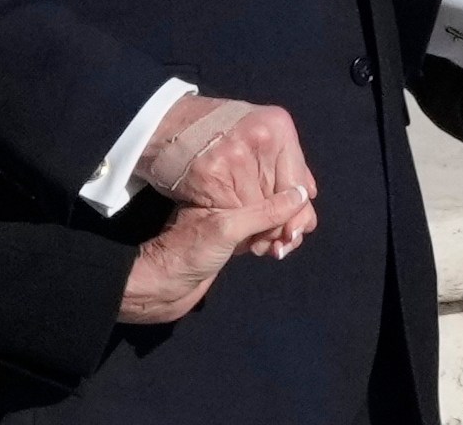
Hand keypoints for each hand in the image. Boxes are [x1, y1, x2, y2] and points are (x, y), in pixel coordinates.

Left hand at [120, 187, 314, 323]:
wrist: (161, 286)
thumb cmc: (188, 253)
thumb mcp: (228, 228)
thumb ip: (265, 212)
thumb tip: (301, 195)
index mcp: (228, 178)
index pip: (277, 176)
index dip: (294, 199)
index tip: (298, 226)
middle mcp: (234, 191)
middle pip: (279, 194)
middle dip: (291, 217)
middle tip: (288, 241)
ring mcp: (235, 212)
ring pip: (275, 213)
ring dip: (283, 231)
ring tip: (279, 249)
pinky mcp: (236, 232)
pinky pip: (265, 229)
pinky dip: (272, 239)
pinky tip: (273, 250)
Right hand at [139, 96, 318, 251]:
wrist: (165, 125)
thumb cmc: (215, 131)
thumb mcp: (255, 133)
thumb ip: (284, 162)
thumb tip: (307, 196)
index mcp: (278, 124)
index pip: (299, 180)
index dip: (298, 210)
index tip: (294, 230)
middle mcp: (262, 137)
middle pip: (281, 197)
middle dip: (279, 225)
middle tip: (274, 243)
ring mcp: (237, 156)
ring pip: (259, 209)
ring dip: (257, 230)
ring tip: (250, 236)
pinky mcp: (212, 176)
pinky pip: (234, 213)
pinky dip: (237, 226)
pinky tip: (233, 228)